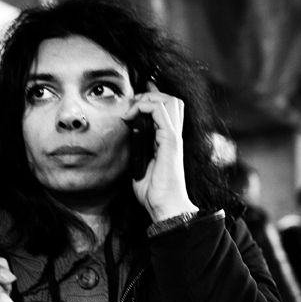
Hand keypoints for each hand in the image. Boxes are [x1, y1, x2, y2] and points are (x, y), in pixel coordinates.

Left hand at [122, 81, 198, 220]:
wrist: (165, 206)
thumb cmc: (153, 191)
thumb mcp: (140, 166)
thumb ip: (137, 151)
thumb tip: (126, 138)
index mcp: (167, 140)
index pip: (167, 108)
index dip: (153, 96)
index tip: (135, 97)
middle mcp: (173, 136)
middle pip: (172, 99)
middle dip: (151, 94)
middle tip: (132, 104)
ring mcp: (173, 137)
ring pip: (169, 100)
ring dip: (148, 98)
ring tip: (132, 109)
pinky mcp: (170, 141)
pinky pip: (160, 112)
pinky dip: (145, 107)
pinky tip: (131, 115)